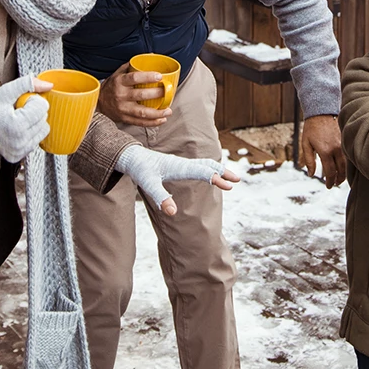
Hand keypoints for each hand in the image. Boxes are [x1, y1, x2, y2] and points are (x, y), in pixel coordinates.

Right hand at [0, 75, 52, 161]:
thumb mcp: (5, 92)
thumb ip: (26, 84)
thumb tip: (48, 85)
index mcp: (16, 126)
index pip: (42, 106)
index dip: (31, 100)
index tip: (20, 103)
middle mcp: (19, 142)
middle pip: (44, 117)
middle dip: (33, 111)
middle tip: (17, 111)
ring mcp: (20, 150)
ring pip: (43, 129)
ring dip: (34, 122)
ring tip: (17, 120)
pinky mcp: (20, 155)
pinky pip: (37, 140)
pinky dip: (30, 132)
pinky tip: (18, 129)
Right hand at [100, 66, 174, 127]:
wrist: (99, 103)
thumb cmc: (112, 86)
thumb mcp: (118, 73)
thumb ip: (133, 65)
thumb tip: (151, 56)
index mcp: (119, 82)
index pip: (134, 78)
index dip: (147, 76)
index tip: (159, 76)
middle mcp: (121, 95)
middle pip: (141, 95)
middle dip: (157, 94)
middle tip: (167, 92)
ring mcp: (123, 109)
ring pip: (142, 112)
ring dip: (157, 112)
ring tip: (168, 110)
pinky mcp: (125, 119)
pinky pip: (140, 122)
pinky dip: (153, 122)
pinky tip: (162, 119)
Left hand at [117, 145, 239, 215]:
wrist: (131, 156)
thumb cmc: (140, 169)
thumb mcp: (148, 184)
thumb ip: (161, 197)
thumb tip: (173, 212)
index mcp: (178, 167)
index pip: (202, 172)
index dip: (217, 178)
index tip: (230, 185)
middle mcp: (182, 163)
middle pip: (208, 165)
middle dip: (223, 172)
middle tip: (237, 180)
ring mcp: (181, 164)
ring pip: (204, 164)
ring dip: (217, 170)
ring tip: (230, 177)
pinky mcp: (178, 165)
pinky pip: (198, 165)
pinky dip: (209, 168)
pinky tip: (211, 174)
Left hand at [298, 114, 347, 186]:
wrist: (321, 112)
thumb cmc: (311, 128)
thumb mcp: (306, 144)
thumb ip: (309, 161)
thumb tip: (310, 174)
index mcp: (325, 151)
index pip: (331, 172)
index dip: (330, 182)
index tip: (328, 186)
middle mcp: (336, 149)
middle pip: (341, 171)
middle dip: (338, 180)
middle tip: (334, 185)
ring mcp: (343, 144)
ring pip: (347, 164)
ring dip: (344, 173)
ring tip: (340, 179)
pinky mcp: (346, 140)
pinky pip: (349, 156)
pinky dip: (347, 164)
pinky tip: (344, 168)